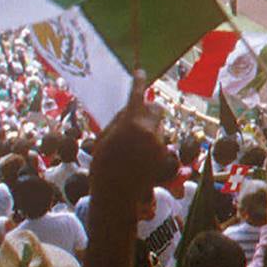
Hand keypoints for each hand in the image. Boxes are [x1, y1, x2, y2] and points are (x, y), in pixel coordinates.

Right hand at [90, 75, 162, 205]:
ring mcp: (159, 143)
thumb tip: (127, 110)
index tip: (140, 72)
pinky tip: (138, 156)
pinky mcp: (164, 155)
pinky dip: (151, 143)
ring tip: (133, 144)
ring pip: (158, 126)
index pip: (137, 94)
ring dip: (149, 128)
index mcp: (131, 122)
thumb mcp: (103, 138)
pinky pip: (159, 141)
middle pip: (156, 108)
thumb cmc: (103, 166)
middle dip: (149, 108)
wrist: (116, 194)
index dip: (138, 81)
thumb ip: (118, 121)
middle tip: (137, 116)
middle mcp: (149, 129)